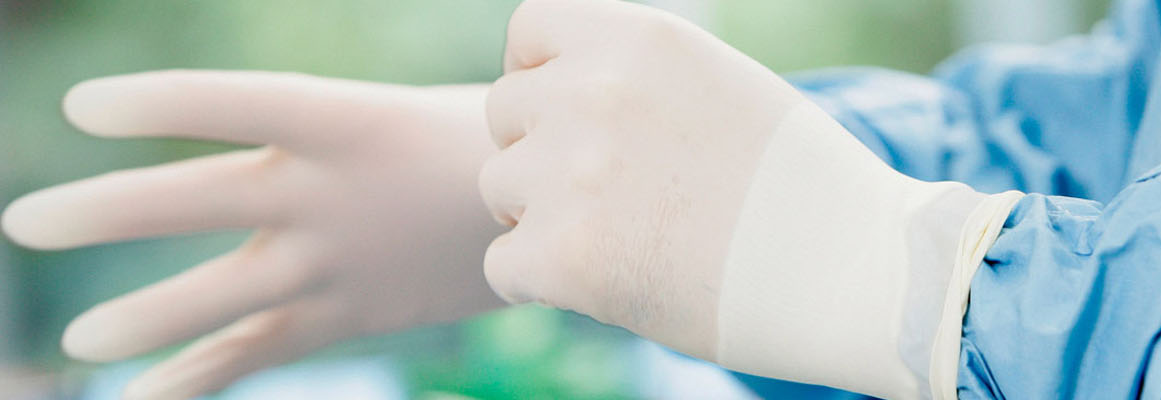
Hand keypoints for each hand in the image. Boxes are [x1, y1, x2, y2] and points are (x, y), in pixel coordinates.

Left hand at [2, 71, 504, 399]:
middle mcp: (334, 195)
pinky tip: (137, 399)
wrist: (559, 212)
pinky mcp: (349, 317)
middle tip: (24, 224)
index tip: (81, 108)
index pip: (236, 105)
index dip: (160, 104)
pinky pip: (260, 352)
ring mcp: (340, 265)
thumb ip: (298, 128)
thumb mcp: (383, 110)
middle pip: (201, 201)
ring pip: (224, 296)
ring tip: (79, 341)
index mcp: (348, 120)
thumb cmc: (460, 141)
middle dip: (106, 213)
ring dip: (146, 321)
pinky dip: (195, 379)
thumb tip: (202, 152)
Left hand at [480, 1, 1011, 397]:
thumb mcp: (720, 85)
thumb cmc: (804, 189)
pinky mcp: (565, 256)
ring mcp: (573, 173)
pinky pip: (505, 265)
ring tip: (628, 241)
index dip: (544, 78)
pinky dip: (545, 283)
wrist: (858, 276)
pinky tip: (613, 285)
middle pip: (505, 114)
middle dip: (542, 154)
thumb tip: (560, 89)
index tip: (579, 121)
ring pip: (499, 188)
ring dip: (543, 218)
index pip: (529, 31)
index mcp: (638, 38)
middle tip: (614, 199)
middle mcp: (595, 90)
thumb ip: (637, 76)